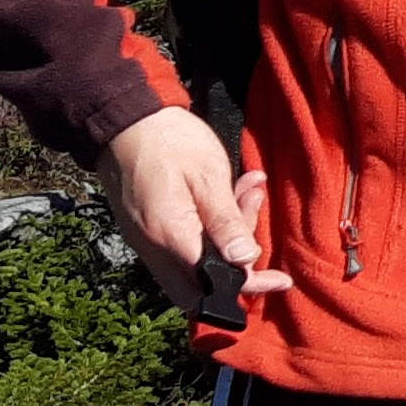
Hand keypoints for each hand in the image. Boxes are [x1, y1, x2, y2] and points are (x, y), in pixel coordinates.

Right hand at [102, 107, 289, 313]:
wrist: (126, 120)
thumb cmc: (169, 142)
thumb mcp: (208, 177)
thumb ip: (226, 222)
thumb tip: (245, 260)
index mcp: (170, 238)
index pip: (212, 285)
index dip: (247, 284)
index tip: (279, 281)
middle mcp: (154, 249)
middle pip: (203, 283)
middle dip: (240, 260)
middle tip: (254, 211)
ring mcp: (148, 241)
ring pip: (196, 262)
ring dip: (229, 235)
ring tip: (248, 190)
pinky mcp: (148, 230)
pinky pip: (184, 244)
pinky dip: (211, 227)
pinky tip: (230, 193)